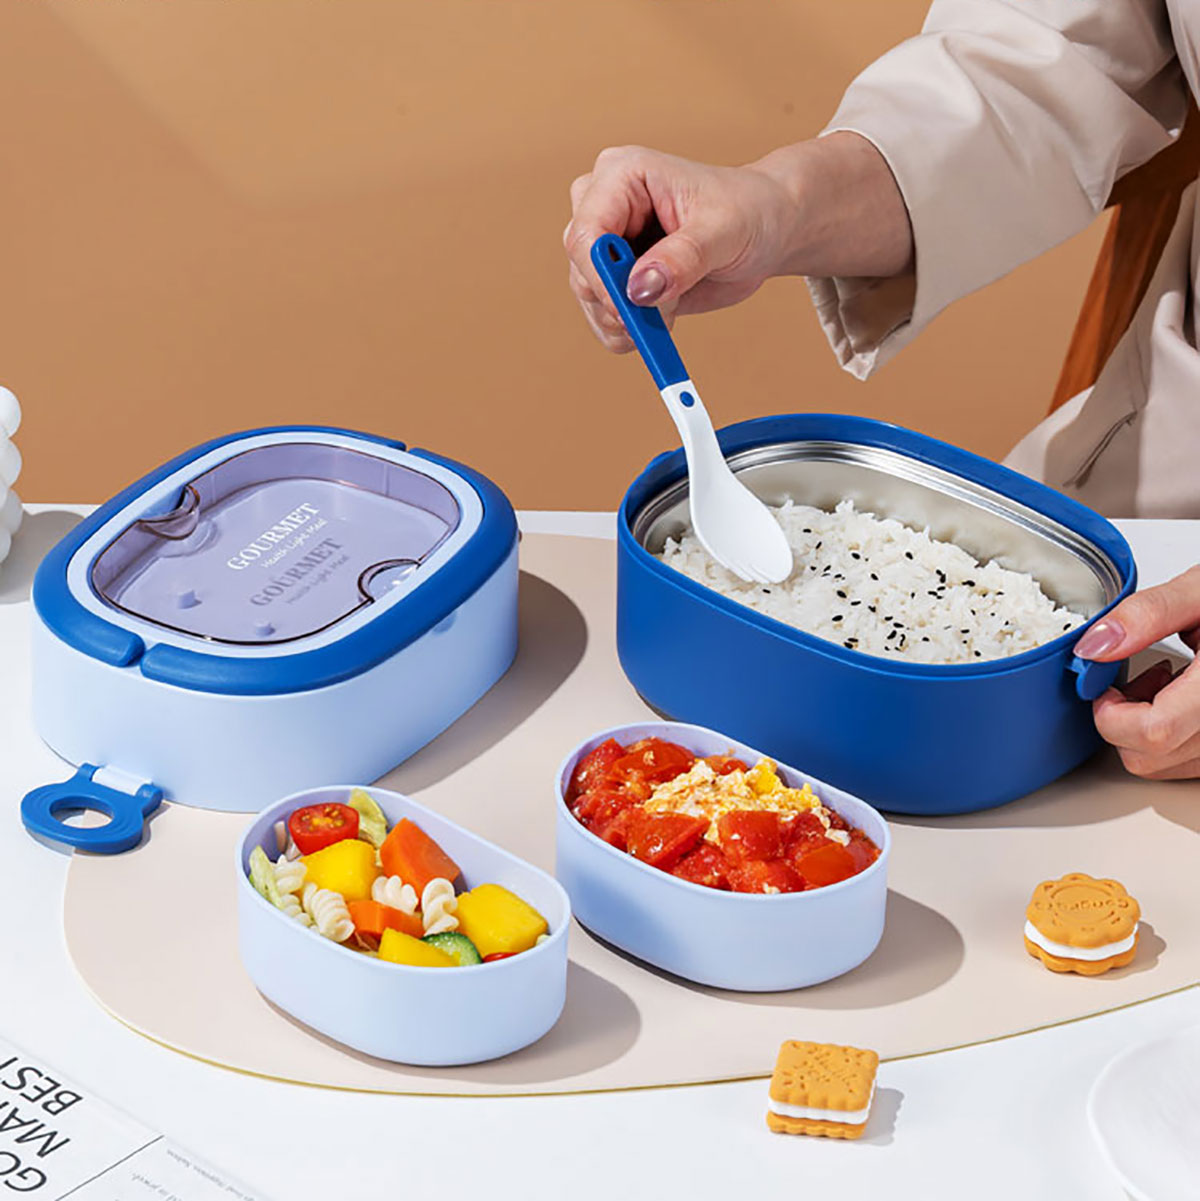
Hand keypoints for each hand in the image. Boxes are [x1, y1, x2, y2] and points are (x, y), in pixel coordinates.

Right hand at [563, 133, 912, 351]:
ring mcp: (608, 243)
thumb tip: (640, 288)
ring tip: (670, 315)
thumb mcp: (724, 231)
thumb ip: (683, 258)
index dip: (601, 277)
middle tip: (658, 319)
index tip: (630, 308)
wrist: (767, 228)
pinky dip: (628, 331)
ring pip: (589, 298)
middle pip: (582, 268)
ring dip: (625, 321)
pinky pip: (604, 315)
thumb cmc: (749, 212)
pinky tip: (660, 325)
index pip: (586, 232)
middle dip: (616, 304)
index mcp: (623, 176)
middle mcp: (605, 205)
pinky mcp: (618, 275)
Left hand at [1075, 566, 1199, 777]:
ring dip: (1145, 728)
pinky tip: (1180, 698)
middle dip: (1123, 719)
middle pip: (1148, 756)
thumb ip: (1148, 614)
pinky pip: (1185, 763)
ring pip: (1162, 766)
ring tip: (1166, 682)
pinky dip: (1170, 736)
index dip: (1112, 713)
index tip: (1104, 687)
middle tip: (1137, 677)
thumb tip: (1096, 645)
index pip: (1154, 732)